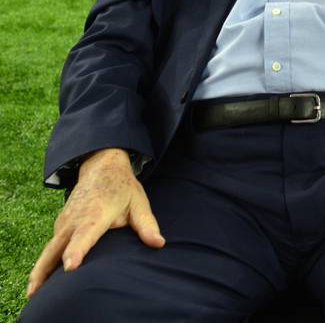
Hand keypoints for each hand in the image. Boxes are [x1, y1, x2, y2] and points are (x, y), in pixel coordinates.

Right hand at [27, 148, 163, 299]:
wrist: (102, 165)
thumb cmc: (122, 187)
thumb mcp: (138, 203)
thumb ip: (146, 224)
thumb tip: (158, 243)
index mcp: (96, 214)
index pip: (85, 235)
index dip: (77, 250)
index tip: (70, 266)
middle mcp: (75, 219)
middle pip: (56, 247)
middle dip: (45, 269)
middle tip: (35, 293)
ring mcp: (64, 222)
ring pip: (49, 249)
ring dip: (39, 269)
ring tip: (33, 293)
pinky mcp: (60, 225)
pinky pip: (50, 247)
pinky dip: (43, 263)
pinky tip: (39, 282)